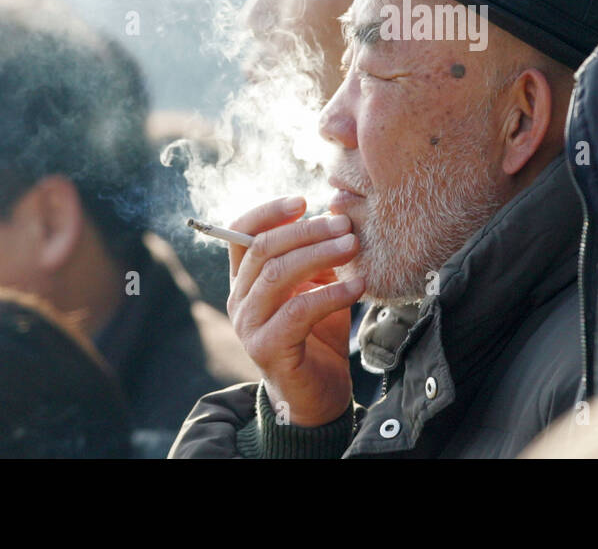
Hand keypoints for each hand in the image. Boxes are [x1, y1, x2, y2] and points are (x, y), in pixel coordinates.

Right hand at [226, 196, 363, 426]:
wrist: (319, 396)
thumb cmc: (320, 334)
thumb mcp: (320, 285)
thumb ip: (320, 255)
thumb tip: (338, 211)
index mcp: (246, 279)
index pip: (241, 233)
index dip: (268, 212)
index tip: (304, 201)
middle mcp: (239, 299)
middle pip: (262, 248)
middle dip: (306, 230)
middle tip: (345, 224)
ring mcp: (249, 325)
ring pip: (276, 275)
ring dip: (319, 254)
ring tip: (353, 246)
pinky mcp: (267, 349)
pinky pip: (297, 311)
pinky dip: (331, 293)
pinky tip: (358, 287)